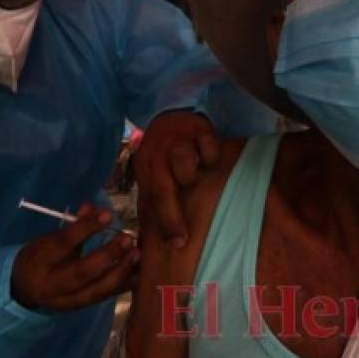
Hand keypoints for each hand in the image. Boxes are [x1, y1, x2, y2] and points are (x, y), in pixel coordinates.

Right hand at [11, 203, 138, 310]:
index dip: (86, 228)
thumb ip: (72, 225)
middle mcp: (53, 284)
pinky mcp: (80, 308)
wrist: (22, 290)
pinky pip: (104, 297)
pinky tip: (139, 272)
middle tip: (128, 238)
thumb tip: (93, 207)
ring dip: (121, 272)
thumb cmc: (39, 258)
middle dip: (108, 255)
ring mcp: (67, 300)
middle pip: (82, 272)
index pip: (64, 243)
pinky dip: (123, 285)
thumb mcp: (47, 239)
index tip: (108, 214)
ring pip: (97, 290)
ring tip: (137, 255)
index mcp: (40, 260)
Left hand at [134, 110, 220, 247]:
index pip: (152, 199)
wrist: (170, 113)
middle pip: (163, 188)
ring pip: (184, 162)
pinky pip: (208, 146)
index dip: (164, 224)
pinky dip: (211, 153)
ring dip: (190, 172)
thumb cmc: (163, 152)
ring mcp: (179, 142)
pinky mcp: (199, 130)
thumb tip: (148, 240)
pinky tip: (210, 157)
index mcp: (147, 167)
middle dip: (172, 216)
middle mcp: (159, 155)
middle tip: (182, 238)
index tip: (176, 244)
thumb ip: (153, 199)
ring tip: (196, 174)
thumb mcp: (151, 171)